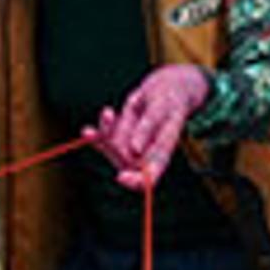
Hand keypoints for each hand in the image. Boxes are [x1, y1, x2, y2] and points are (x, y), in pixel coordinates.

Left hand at [89, 64, 210, 191]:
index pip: (149, 178)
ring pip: (110, 149)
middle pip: (123, 163)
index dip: (136, 181)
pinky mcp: (120, 135)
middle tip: (106, 128)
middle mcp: (144, 154)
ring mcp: (130, 146)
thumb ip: (148, 127)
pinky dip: (100, 129)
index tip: (121, 177)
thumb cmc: (170, 99)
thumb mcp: (161, 108)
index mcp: (161, 153)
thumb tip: (135, 150)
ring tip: (109, 114)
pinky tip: (107, 114)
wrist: (166, 88)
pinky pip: (104, 138)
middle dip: (112, 149)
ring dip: (104, 134)